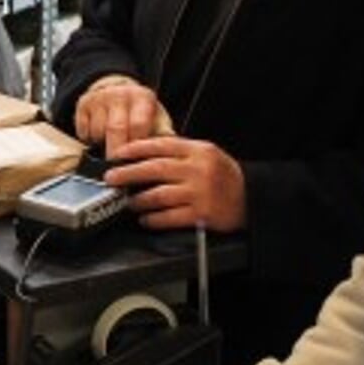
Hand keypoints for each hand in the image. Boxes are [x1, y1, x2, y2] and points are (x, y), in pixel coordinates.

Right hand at [73, 76, 172, 154]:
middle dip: (116, 153)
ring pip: (97, 132)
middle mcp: (119, 94)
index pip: (138, 125)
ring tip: (111, 145)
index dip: (136, 146)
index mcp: (142, 97)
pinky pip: (83, 131)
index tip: (136, 164)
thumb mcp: (156, 118)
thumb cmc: (139, 112)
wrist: (116, 90)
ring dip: (103, 145)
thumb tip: (165, 156)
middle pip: (115, 129)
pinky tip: (99, 138)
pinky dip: (90, 140)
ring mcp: (99, 98)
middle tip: (119, 170)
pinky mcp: (82, 104)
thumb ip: (162, 136)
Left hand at [105, 136, 246, 231]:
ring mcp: (200, 192)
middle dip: (128, 173)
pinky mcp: (201, 214)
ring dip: (138, 200)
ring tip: (127, 202)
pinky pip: (170, 217)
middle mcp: (198, 170)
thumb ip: (179, 152)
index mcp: (197, 151)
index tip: (118, 154)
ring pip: (159, 195)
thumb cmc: (224, 175)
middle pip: (155, 169)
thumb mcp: (205, 154)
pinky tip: (145, 219)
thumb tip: (144, 153)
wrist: (252, 196)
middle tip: (111, 178)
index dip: (135, 149)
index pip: (160, 145)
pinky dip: (154, 219)